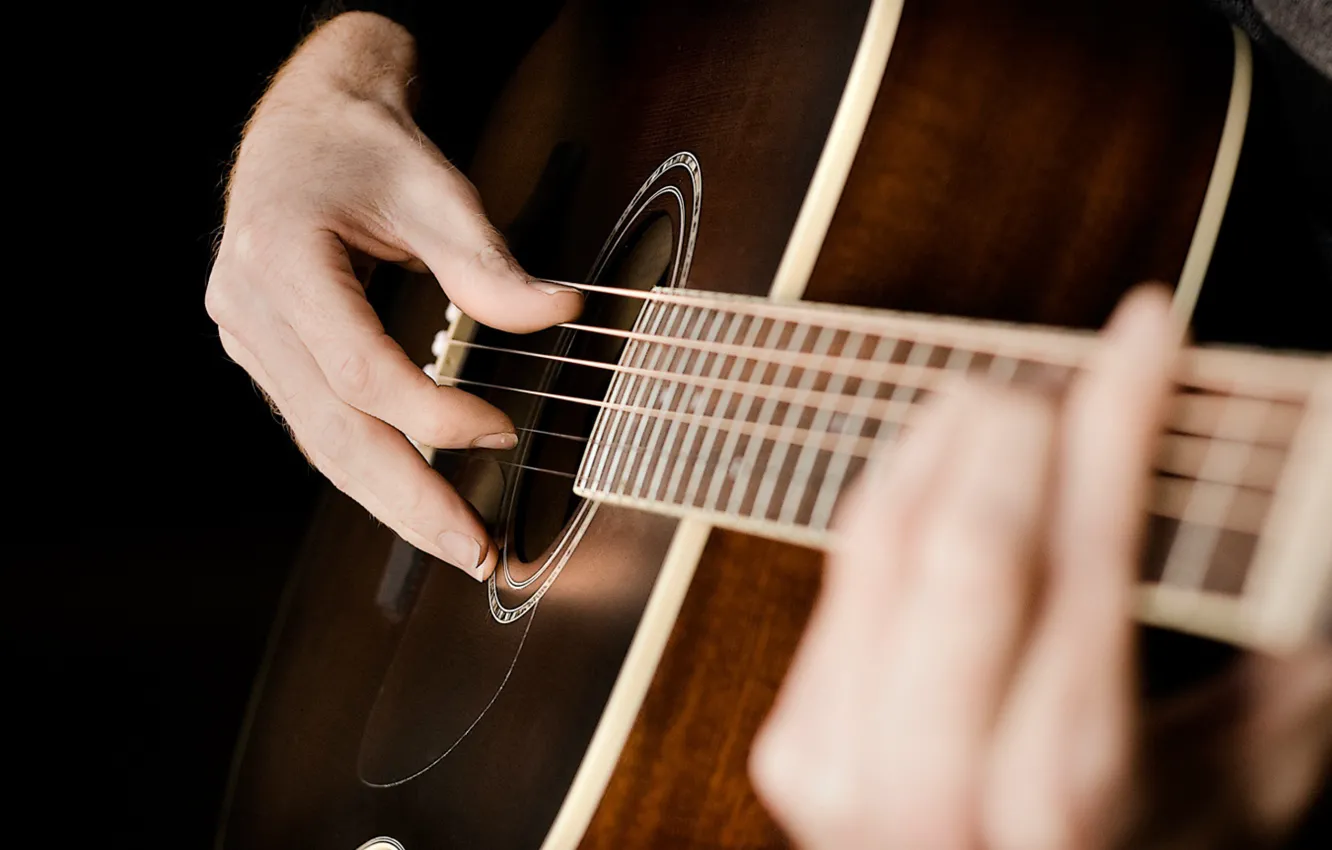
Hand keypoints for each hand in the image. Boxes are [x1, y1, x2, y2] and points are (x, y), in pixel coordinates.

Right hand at [206, 13, 581, 578]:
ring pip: (321, 443)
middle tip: (475, 552)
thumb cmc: (367, 144)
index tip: (503, 433)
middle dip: (410, 500)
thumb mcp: (435, 188)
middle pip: (333, 431)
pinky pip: (319, 425)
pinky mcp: (262, 351)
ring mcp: (245, 333)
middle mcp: (245, 304)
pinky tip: (416, 497)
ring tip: (455, 544)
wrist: (305, 121)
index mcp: (278, 254)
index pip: (359, 369)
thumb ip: (488, 263)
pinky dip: (371, 466)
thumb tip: (559, 314)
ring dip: (391, 500)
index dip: (435, 413)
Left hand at [750, 287, 1331, 848]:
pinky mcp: (794, 740)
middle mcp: (932, 781)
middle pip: (959, 535)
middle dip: (1020, 423)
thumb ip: (1277, 672)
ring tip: (1010, 403)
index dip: (1115, 420)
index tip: (1143, 335)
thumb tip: (1315, 513)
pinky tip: (942, 464)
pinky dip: (897, 491)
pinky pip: (841, 570)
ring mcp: (839, 761)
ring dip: (948, 441)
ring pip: (881, 533)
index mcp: (1063, 795)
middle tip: (1070, 374)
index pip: (1081, 552)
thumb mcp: (1231, 804)